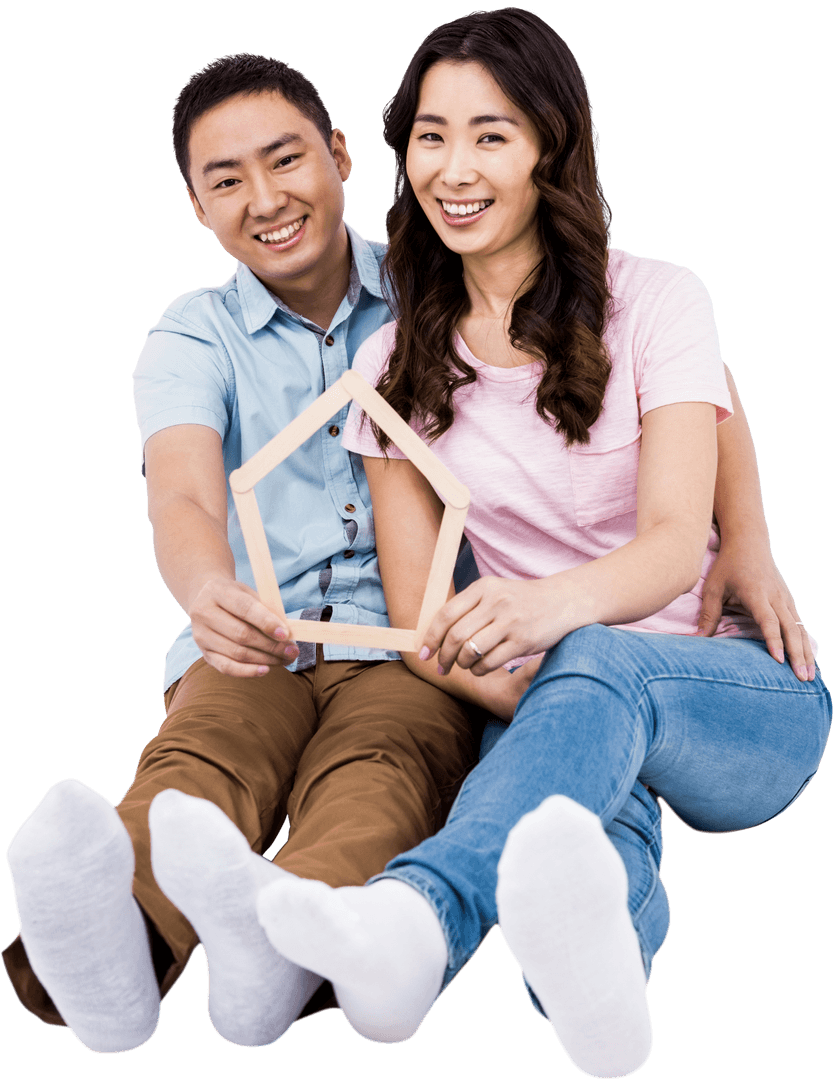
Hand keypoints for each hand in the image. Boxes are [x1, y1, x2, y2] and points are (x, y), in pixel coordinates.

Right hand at [189, 577, 297, 676]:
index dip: (266, 622)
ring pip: (236, 653)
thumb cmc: (236, 598)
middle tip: (292, 651)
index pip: (244, 608)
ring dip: (265, 659)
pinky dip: (247, 671)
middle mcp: (203, 613)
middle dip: (271, 645)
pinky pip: (226, 667)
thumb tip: (288, 633)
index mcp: (217, 591)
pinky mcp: (204, 653)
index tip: (286, 634)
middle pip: (241, 634)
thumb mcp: (249, 594)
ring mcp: (200, 635)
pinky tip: (266, 670)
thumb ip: (267, 610)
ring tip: (285, 659)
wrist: (206, 600)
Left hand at [420, 576, 569, 675]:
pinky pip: (490, 662)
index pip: (446, 614)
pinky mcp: (523, 641)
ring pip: (471, 651)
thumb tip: (435, 633)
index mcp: (484, 587)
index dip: (431, 637)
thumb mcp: (495, 592)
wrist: (564, 601)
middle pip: (456, 635)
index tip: (424, 653)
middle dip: (443, 656)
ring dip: (462, 664)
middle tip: (441, 667)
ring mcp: (511, 622)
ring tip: (463, 666)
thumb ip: (468, 607)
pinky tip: (480, 668)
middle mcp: (496, 602)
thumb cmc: (522, 600)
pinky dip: (479, 670)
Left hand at [697, 541, 814, 680]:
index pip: (769, 621)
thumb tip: (697, 638)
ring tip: (809, 676)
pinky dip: (805, 642)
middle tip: (802, 678)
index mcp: (757, 593)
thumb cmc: (728, 565)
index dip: (774, 641)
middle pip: (791, 629)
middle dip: (797, 655)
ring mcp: (786, 598)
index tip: (778, 660)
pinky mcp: (789, 599)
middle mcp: (776, 596)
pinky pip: (800, 624)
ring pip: (800, 628)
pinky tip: (808, 660)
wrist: (749, 541)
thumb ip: (708, 613)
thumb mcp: (713, 587)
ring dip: (806, 652)